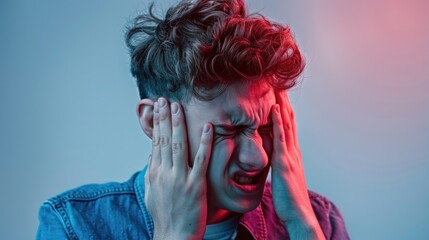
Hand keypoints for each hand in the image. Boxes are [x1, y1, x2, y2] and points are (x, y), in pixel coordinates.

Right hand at [144, 98, 213, 239]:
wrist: (174, 235)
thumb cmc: (164, 214)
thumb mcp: (151, 192)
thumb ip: (151, 171)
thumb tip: (151, 154)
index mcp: (155, 173)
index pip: (155, 142)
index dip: (157, 123)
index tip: (159, 108)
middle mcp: (165, 173)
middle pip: (164, 139)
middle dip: (165, 118)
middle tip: (167, 100)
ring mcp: (181, 178)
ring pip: (179, 145)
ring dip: (179, 124)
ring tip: (180, 107)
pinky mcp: (196, 185)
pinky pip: (201, 160)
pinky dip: (204, 142)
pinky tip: (207, 127)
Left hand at [270, 92, 324, 238]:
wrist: (297, 211)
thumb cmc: (289, 196)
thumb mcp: (285, 174)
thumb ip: (281, 161)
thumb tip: (275, 155)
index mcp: (292, 152)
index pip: (289, 125)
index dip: (285, 108)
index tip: (279, 93)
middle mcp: (293, 150)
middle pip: (290, 119)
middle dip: (285, 100)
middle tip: (279, 82)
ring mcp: (289, 155)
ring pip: (286, 124)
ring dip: (282, 105)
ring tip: (277, 87)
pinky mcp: (283, 162)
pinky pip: (280, 138)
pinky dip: (278, 122)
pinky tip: (274, 109)